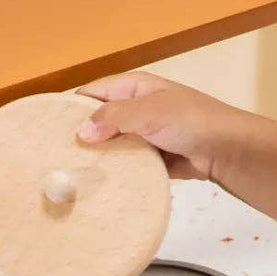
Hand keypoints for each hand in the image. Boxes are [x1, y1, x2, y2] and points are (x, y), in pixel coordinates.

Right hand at [76, 72, 248, 179]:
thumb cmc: (190, 121)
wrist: (225, 150)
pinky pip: (129, 165)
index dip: (73, 108)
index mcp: (134, 88)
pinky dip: (119, 173)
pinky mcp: (153, 160)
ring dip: (101, 159)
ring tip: (75, 175)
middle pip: (101, 122)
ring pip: (114, 146)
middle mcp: (137, 110)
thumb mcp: (148, 113)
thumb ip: (114, 118)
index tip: (51, 128)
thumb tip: (81, 131)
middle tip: (59, 157)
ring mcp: (145, 136)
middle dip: (84, 137)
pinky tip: (101, 186)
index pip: (94, 93)